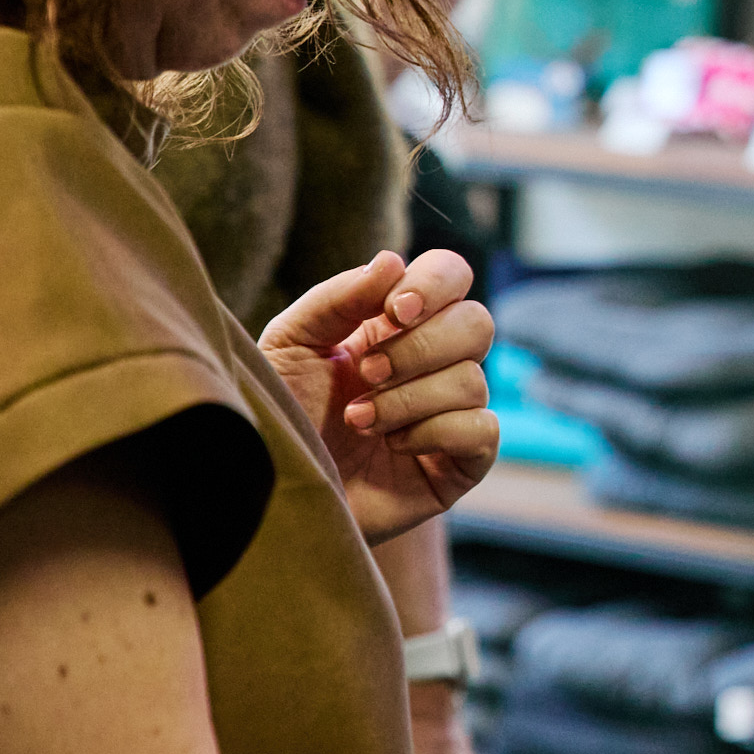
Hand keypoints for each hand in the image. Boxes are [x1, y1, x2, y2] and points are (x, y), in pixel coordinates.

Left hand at [259, 250, 497, 544]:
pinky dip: (434, 433)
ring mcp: (452, 412)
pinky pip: (482, 430)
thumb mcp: (290, 345)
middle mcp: (434, 362)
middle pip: (476, 323)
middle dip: (419, 348)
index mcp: (398, 323)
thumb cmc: (279, 414)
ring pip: (472, 380)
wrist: (271, 493)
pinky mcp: (461, 462)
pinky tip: (393, 447)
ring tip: (359, 421)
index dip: (434, 286)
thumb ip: (337, 298)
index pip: (451, 275)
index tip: (393, 313)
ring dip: (408, 399)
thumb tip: (393, 260)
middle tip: (366, 373)